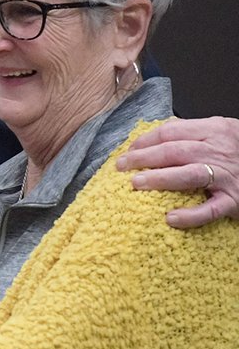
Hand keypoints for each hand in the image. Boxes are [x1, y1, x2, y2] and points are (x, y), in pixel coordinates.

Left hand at [116, 117, 238, 227]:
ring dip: (160, 179)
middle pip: (174, 151)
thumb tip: (154, 138)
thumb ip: (193, 132)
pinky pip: (211, 210)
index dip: (146, 140)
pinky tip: (171, 219)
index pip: (171, 131)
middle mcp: (219, 151)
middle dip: (144, 158)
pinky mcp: (235, 201)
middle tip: (121, 166)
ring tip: (136, 184)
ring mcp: (228, 177)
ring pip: (189, 174)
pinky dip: (191, 215)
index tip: (128, 150)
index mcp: (214, 129)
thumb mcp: (222, 131)